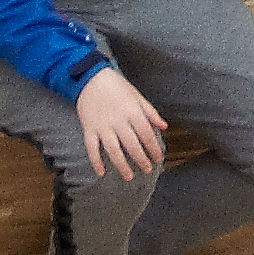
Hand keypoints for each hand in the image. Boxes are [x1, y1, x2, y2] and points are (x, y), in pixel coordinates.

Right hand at [72, 64, 167, 181]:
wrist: (91, 77)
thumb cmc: (116, 86)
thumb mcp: (137, 96)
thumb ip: (151, 112)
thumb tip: (164, 126)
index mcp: (132, 111)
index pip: (146, 134)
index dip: (154, 148)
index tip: (158, 158)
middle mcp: (118, 120)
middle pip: (132, 145)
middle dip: (141, 159)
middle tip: (147, 169)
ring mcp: (102, 125)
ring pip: (113, 150)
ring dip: (121, 165)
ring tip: (129, 176)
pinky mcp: (89, 128)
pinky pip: (92, 148)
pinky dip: (95, 161)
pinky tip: (101, 173)